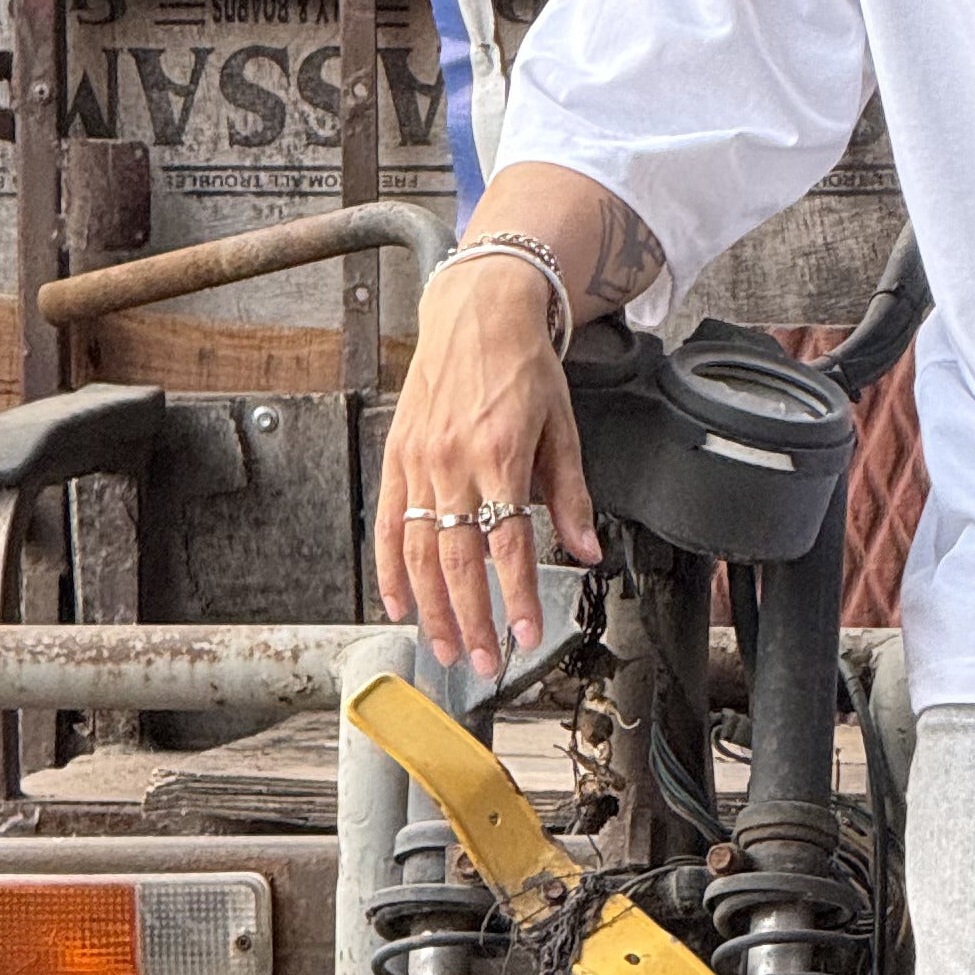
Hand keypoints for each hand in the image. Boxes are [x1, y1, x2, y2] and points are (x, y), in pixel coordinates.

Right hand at [375, 259, 598, 673]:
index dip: (517, 596)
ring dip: (430, 607)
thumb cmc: (523, 366)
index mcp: (500, 456)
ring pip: (416, 550)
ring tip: (444, 646)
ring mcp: (419, 460)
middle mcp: (453, 462)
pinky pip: (388, 523)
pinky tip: (401, 603)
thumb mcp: (562, 427)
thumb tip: (587, 549)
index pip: (508, 544)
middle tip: (481, 661)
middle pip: (456, 559)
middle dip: (469, 619)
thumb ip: (569, 495)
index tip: (526, 634)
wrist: (478, 313)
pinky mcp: (397, 456)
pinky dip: (391, 569)